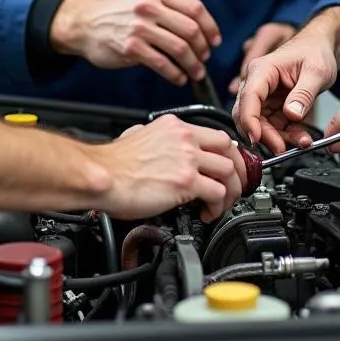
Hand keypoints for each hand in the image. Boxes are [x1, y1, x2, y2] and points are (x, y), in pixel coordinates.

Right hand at [50, 0, 221, 85]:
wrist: (85, 24)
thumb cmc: (118, 13)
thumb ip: (169, 7)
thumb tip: (200, 26)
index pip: (195, 8)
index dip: (210, 26)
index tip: (215, 40)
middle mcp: (149, 7)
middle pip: (191, 29)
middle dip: (203, 48)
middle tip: (205, 58)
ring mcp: (140, 28)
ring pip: (180, 48)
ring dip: (193, 64)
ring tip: (195, 72)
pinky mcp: (131, 48)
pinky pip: (162, 64)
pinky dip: (175, 74)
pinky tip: (178, 77)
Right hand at [93, 115, 246, 221]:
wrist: (102, 176)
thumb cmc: (114, 164)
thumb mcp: (137, 136)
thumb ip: (155, 138)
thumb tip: (156, 146)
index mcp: (175, 126)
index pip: (215, 134)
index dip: (225, 154)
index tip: (225, 167)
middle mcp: (185, 138)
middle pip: (229, 149)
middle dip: (237, 171)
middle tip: (233, 186)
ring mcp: (187, 158)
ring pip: (229, 171)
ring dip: (230, 192)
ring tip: (220, 205)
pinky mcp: (186, 181)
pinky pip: (217, 193)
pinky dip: (217, 207)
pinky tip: (207, 213)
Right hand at [233, 15, 339, 154]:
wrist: (320, 48)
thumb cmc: (315, 51)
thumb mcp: (317, 72)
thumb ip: (303, 94)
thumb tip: (291, 114)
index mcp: (262, 69)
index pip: (248, 97)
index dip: (249, 120)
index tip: (257, 139)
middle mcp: (258, 82)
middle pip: (248, 114)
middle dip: (263, 135)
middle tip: (282, 148)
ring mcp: (264, 95)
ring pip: (260, 124)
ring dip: (278, 137)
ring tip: (302, 142)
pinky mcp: (272, 105)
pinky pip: (273, 125)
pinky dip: (286, 134)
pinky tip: (301, 137)